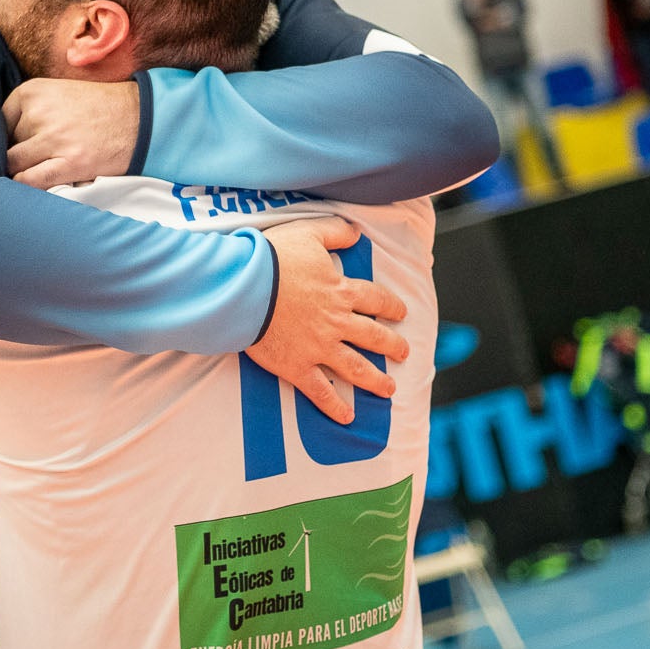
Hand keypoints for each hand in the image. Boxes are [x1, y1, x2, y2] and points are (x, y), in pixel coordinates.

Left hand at [3, 79, 140, 189]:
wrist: (140, 118)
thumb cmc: (98, 107)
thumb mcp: (58, 93)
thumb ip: (30, 109)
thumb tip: (0, 137)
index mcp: (33, 91)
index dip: (5, 136)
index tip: (17, 144)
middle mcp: (39, 112)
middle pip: (5, 143)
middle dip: (15, 153)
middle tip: (31, 159)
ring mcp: (53, 138)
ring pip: (13, 163)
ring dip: (20, 171)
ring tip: (34, 171)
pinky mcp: (69, 163)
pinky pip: (29, 181)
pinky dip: (25, 186)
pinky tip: (35, 184)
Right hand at [245, 216, 408, 423]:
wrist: (245, 287)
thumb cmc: (273, 258)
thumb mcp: (308, 233)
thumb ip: (335, 233)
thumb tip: (356, 232)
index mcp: (341, 291)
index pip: (376, 299)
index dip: (391, 306)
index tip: (401, 313)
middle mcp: (337, 322)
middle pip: (373, 337)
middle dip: (392, 345)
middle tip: (403, 353)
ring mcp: (319, 347)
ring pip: (356, 367)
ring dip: (375, 380)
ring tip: (388, 389)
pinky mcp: (297, 366)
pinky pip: (321, 391)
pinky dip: (335, 405)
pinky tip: (347, 416)